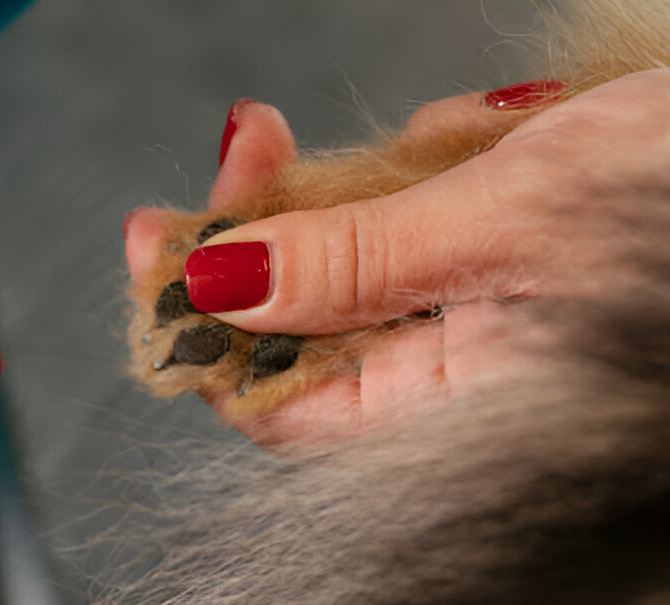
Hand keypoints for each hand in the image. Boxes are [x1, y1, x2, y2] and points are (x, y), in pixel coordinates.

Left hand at [126, 65, 669, 444]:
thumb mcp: (510, 222)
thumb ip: (353, 266)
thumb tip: (216, 293)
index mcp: (448, 409)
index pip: (270, 403)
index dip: (197, 324)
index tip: (158, 232)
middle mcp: (450, 380)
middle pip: (292, 322)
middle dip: (273, 221)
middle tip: (250, 138)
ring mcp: (470, 316)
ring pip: (349, 255)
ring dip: (372, 179)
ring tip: (471, 134)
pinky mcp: (494, 260)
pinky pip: (418, 214)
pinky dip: (432, 161)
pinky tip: (511, 130)